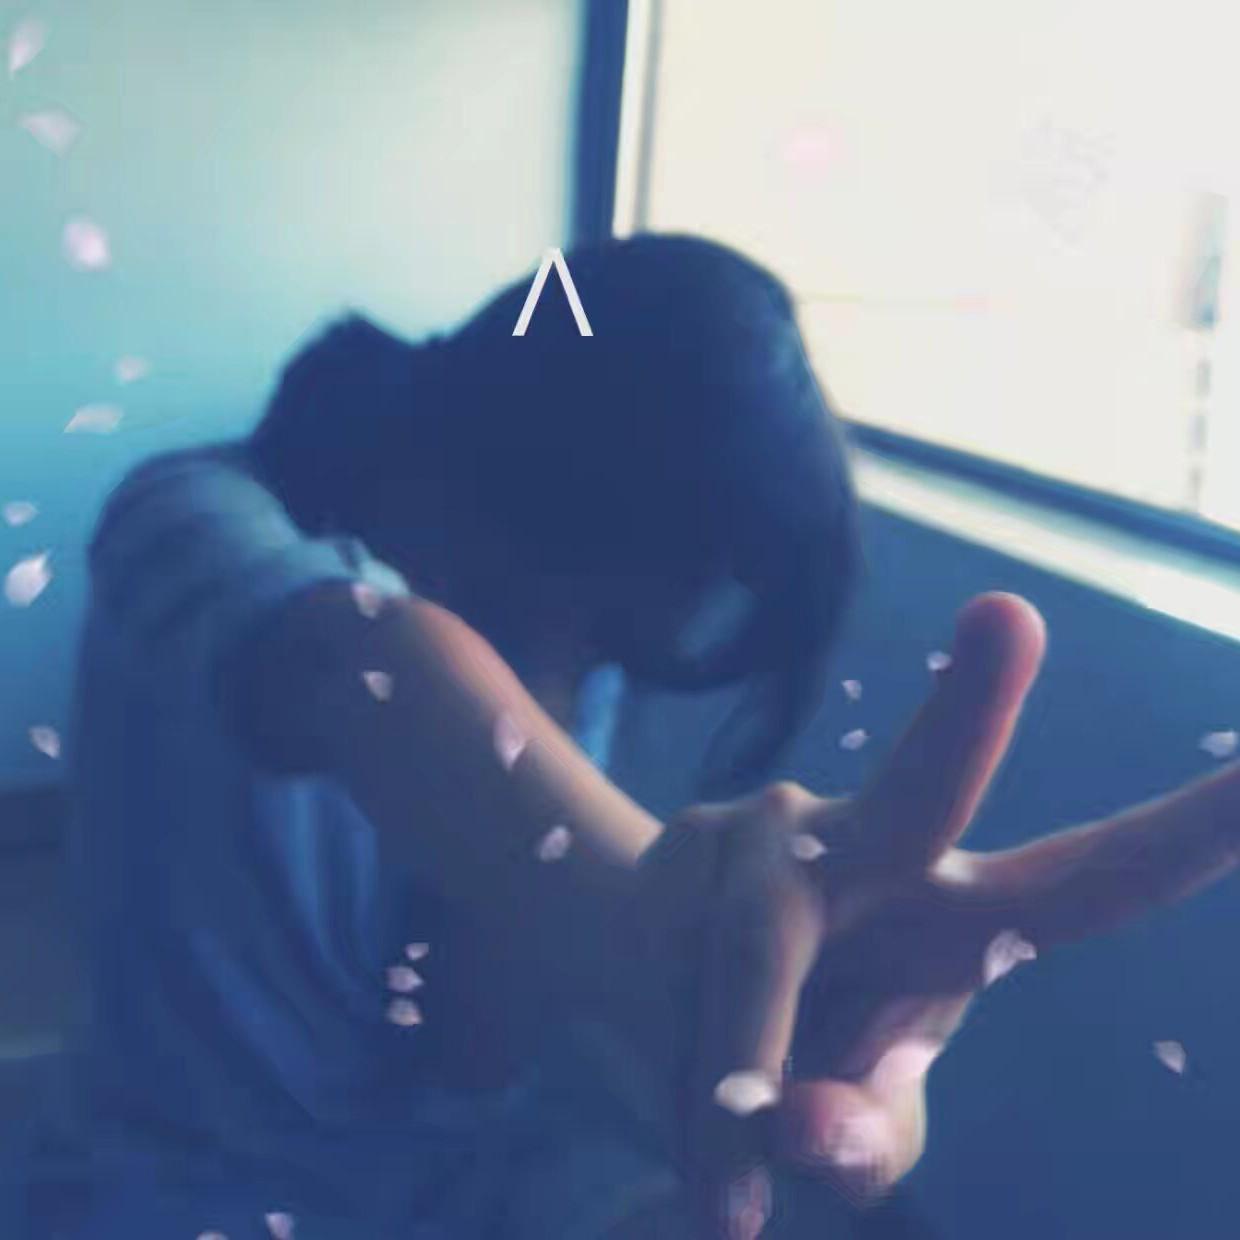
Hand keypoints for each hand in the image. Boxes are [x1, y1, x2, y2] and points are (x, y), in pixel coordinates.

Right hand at [676, 592, 1239, 1230]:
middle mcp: (875, 846)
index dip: (1191, 831)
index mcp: (959, 914)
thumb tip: (802, 1131)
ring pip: (757, 956)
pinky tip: (692, 1125)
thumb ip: (861, 1139)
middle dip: (972, 705)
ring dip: (737, 1074)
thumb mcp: (850, 1124)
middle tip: (1010, 616)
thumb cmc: (790, 1047)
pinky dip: (687, 1088)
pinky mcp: (683, 849)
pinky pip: (680, 991)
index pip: (1093, 881)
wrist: (641, 968)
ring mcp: (769, 835)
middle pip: (928, 782)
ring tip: (728, 1211)